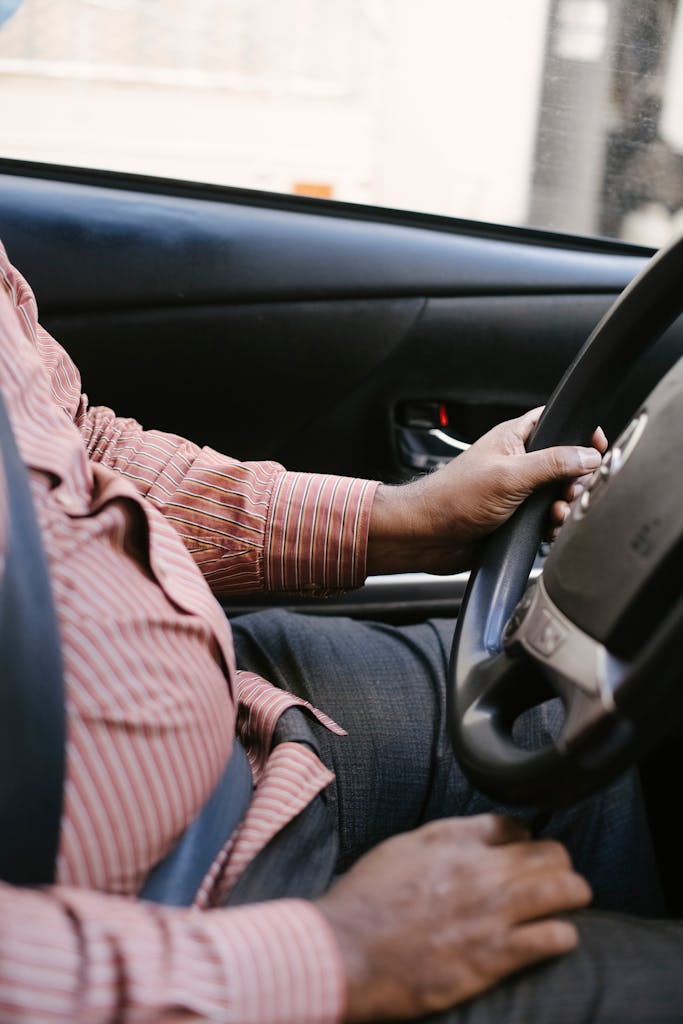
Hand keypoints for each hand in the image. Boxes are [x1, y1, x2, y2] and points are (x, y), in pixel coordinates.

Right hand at [317, 815, 590, 1021]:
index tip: (524, 851)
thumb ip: (443, 839)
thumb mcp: (401, 848)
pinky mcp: (494, 956)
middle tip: (559, 875)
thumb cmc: (366, 900)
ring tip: (573, 899)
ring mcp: (491, 914)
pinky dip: (563, 935)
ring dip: (573, 893)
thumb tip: (474, 836)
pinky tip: (560, 937)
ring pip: (562, 891)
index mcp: (454, 840)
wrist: (346, 951)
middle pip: (548, 855)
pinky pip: (552, 938)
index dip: (525, 839)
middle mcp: (479, 870)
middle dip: (559, 863)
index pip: (514, 826)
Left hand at [367, 408, 606, 573]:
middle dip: (576, 480)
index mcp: (514, 438)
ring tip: (556, 514)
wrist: (428, 536)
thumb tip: (588, 456)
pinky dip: (554, 525)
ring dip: (565, 506)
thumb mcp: (509, 475)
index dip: (580, 433)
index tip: (597, 449)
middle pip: (566, 463)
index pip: (557, 422)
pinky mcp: (516, 518)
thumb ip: (552, 463)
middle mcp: (518, 463)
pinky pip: (548, 519)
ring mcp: (518, 491)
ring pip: (559, 495)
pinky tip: (548, 530)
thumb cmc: (453, 497)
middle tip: (570, 492)